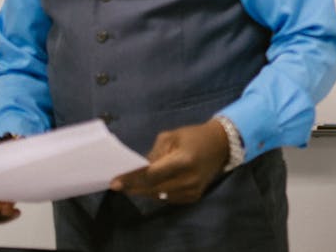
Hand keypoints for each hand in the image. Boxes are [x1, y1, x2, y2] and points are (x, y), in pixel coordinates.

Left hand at [109, 120, 229, 203]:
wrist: (221, 144)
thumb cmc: (193, 136)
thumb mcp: (171, 136)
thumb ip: (154, 154)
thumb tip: (138, 169)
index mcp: (183, 161)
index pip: (151, 175)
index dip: (132, 179)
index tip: (115, 182)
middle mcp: (188, 179)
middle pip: (153, 189)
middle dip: (134, 187)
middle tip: (118, 185)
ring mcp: (192, 190)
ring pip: (159, 196)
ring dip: (144, 191)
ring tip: (131, 186)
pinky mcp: (194, 196)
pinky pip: (168, 198)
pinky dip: (157, 193)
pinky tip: (150, 186)